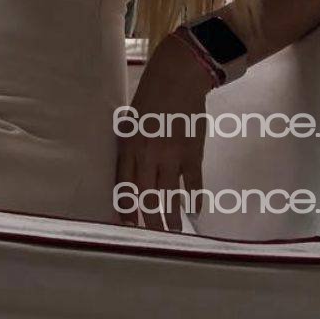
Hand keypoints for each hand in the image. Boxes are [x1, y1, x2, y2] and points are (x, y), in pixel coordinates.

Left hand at [115, 34, 215, 231]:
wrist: (176, 80)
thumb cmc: (149, 99)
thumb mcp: (130, 123)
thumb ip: (130, 148)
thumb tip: (130, 173)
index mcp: (129, 146)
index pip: (124, 185)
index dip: (126, 208)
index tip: (128, 225)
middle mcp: (147, 155)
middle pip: (146, 196)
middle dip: (149, 221)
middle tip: (153, 238)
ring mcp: (171, 155)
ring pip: (169, 195)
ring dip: (171, 218)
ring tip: (174, 234)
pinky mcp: (192, 152)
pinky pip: (193, 182)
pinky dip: (194, 198)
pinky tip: (194, 211)